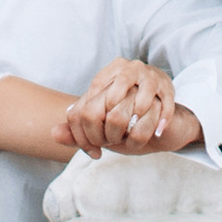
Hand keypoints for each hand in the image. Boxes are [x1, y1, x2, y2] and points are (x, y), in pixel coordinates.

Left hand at [68, 63, 203, 156]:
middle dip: (106, 135)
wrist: (167, 113)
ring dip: (128, 134)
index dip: (84, 136)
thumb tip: (53, 134)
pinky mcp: (166, 89)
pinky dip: (152, 129)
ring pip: (127, 111)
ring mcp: (147, 78)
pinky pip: (156, 112)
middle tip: (113, 144)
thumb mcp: (102, 126)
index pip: (82, 110)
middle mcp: (125, 72)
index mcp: (105, 77)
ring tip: (130, 140)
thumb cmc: (129, 120)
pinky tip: (154, 135)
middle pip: (102, 110)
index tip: (94, 150)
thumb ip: (77, 129)